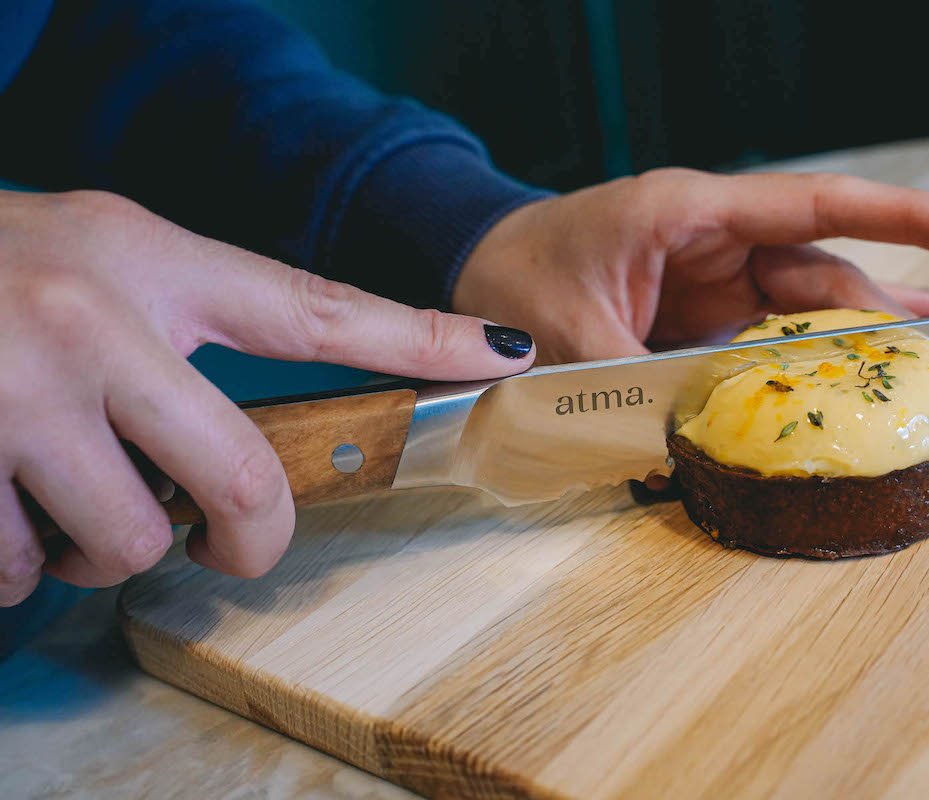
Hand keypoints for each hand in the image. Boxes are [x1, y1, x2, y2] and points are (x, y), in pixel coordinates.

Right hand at [0, 190, 533, 605]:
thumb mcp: (96, 259)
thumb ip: (177, 329)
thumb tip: (243, 457)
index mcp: (150, 260)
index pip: (318, 307)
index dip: (423, 336)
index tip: (504, 355)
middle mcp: (95, 318)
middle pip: (242, 482)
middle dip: (244, 539)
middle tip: (226, 546)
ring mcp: (15, 392)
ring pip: (123, 543)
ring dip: (98, 546)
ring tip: (57, 493)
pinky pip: (13, 569)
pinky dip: (6, 558)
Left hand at [455, 169, 928, 362]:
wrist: (472, 271)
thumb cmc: (510, 276)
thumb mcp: (566, 333)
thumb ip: (630, 389)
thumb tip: (678, 456)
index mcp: (688, 216)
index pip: (816, 208)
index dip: (906, 219)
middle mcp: (711, 243)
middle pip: (817, 271)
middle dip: (879, 308)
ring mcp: (705, 280)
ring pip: (795, 307)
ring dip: (846, 339)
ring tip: (911, 363)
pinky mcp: (693, 315)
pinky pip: (758, 338)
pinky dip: (791, 366)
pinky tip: (829, 387)